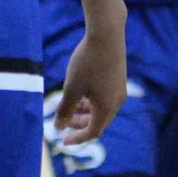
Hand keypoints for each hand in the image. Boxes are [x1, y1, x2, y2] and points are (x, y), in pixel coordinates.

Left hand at [50, 20, 126, 147]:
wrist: (107, 34)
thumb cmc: (87, 63)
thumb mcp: (71, 88)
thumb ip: (65, 109)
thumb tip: (58, 127)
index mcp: (107, 108)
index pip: (93, 132)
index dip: (77, 138)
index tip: (62, 141)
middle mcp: (117, 101)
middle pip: (98, 122)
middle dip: (80, 124)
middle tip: (63, 120)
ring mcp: (120, 89)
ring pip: (101, 108)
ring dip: (84, 111)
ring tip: (68, 103)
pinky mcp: (119, 77)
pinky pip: (105, 97)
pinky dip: (91, 100)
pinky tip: (80, 89)